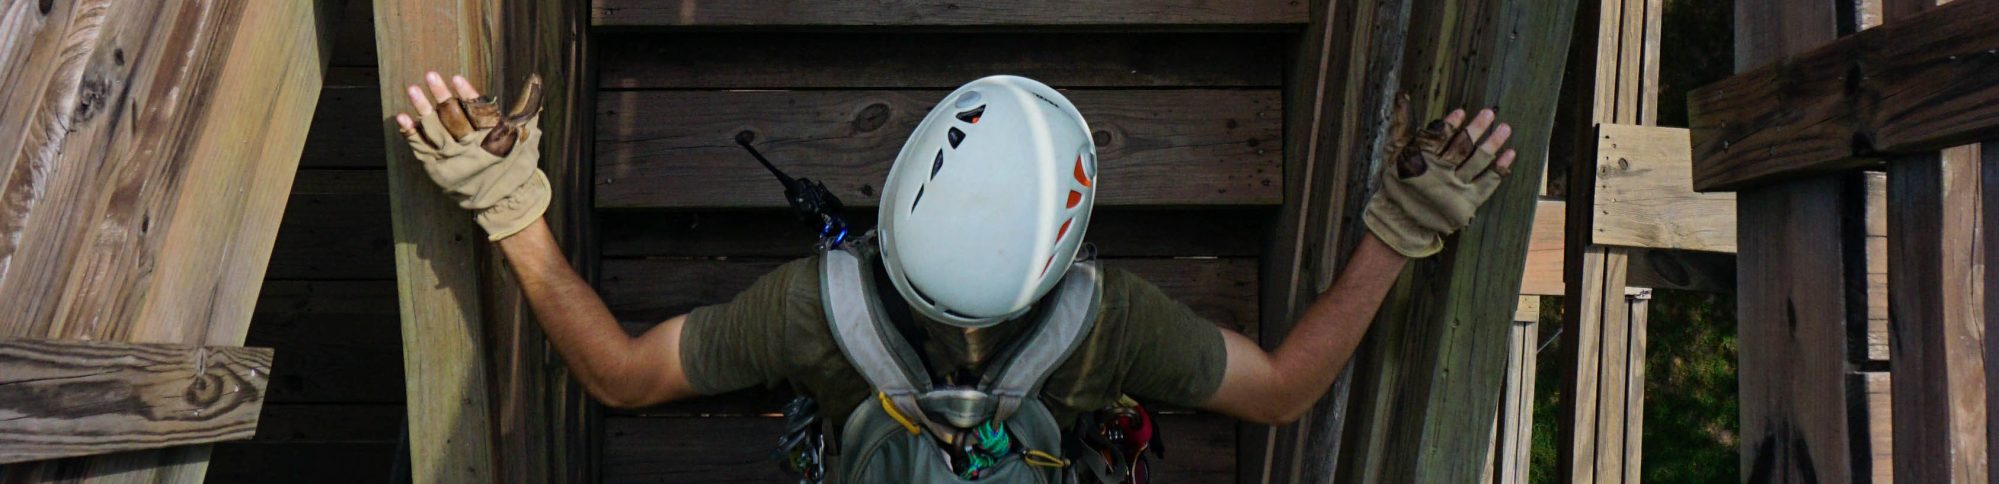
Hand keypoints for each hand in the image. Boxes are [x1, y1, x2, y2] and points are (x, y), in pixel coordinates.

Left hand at [394, 71, 548, 240]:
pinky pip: (421, 149)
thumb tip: (536, 78)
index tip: (456, 78)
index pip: (478, 112)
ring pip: (434, 130)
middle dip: (441, 95)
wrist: (505, 202)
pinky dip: (411, 133)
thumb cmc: (517, 164)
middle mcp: (471, 147)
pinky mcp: (438, 169)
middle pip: (453, 118)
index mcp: (493, 137)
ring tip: (413, 89)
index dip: (467, 94)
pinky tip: (403, 117)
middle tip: (431, 75)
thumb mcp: (528, 135)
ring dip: (423, 109)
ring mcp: (452, 159)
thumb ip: (528, 106)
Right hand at [1363, 94, 1517, 257]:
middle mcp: (1439, 173)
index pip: (1438, 138)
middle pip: (1461, 147)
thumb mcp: (1393, 151)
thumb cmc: (1398, 182)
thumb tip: (1403, 94)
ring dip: (1492, 144)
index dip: (1450, 125)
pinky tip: (1510, 154)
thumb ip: (1401, 123)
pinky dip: (1500, 169)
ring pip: (1477, 162)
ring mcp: (1455, 189)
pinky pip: (1488, 184)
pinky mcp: (1468, 203)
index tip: (1462, 112)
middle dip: (1476, 129)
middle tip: (1490, 113)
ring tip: (1505, 128)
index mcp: (1421, 159)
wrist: (1403, 222)